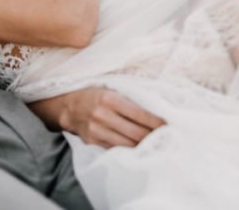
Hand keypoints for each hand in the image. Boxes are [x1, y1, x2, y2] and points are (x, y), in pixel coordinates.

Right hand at [29, 87, 165, 147]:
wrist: (67, 106)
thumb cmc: (94, 94)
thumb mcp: (111, 89)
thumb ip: (131, 98)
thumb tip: (159, 109)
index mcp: (110, 99)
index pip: (142, 115)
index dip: (159, 123)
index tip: (170, 125)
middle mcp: (102, 115)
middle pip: (138, 133)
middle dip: (155, 137)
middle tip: (167, 137)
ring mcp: (96, 130)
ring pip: (129, 145)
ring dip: (145, 146)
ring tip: (155, 143)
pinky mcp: (92, 142)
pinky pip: (117, 150)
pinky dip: (130, 150)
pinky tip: (138, 147)